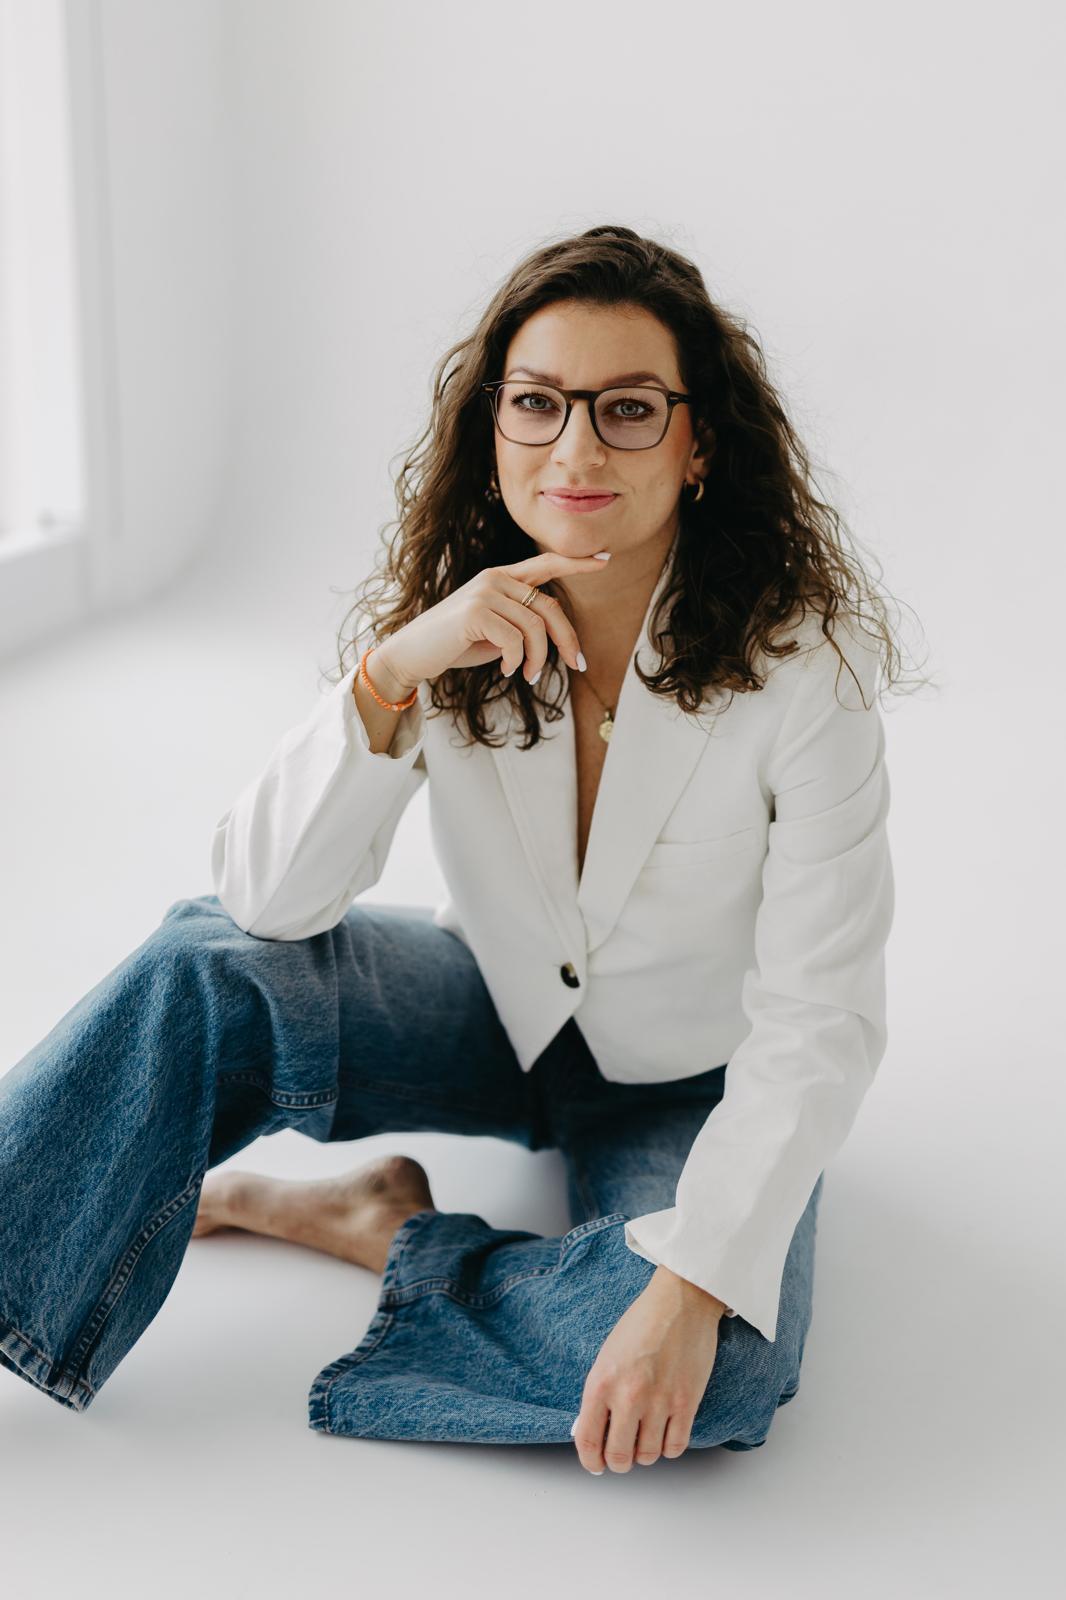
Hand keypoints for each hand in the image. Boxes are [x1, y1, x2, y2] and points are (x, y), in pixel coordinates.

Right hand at [371, 549, 611, 691]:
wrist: (413, 653)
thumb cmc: (456, 643)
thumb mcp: (496, 630)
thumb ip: (522, 623)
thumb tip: (557, 638)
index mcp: (501, 578)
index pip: (545, 564)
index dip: (576, 562)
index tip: (605, 559)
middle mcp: (495, 579)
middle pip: (550, 608)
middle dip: (568, 640)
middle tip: (577, 665)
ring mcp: (484, 592)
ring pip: (535, 628)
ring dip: (538, 659)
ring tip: (530, 676)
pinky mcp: (475, 612)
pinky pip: (515, 640)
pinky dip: (517, 662)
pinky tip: (505, 670)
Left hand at [571, 1265, 725, 1474]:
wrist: (679, 1302)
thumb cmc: (641, 1324)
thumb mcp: (606, 1356)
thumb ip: (599, 1394)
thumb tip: (595, 1431)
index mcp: (601, 1383)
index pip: (588, 1440)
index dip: (591, 1461)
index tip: (596, 1465)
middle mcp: (628, 1396)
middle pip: (620, 1457)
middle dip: (619, 1462)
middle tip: (622, 1455)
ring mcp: (659, 1402)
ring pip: (649, 1456)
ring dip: (646, 1453)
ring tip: (646, 1437)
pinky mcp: (687, 1403)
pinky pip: (676, 1447)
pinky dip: (670, 1447)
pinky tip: (666, 1433)